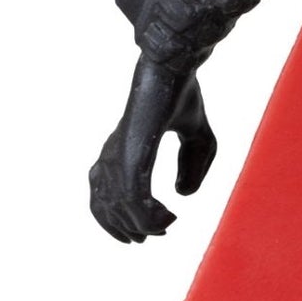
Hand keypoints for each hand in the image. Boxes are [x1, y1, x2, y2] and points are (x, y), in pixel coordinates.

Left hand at [87, 59, 218, 242]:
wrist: (173, 65)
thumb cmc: (181, 94)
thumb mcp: (197, 137)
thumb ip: (192, 167)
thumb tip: (181, 196)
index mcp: (120, 150)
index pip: (104, 195)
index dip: (122, 218)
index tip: (153, 229)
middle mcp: (112, 155)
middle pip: (105, 206)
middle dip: (128, 227)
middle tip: (156, 235)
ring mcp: (119, 155)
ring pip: (119, 205)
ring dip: (141, 223)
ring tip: (165, 226)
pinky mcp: (131, 153)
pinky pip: (131, 194)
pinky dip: (146, 212)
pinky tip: (167, 216)